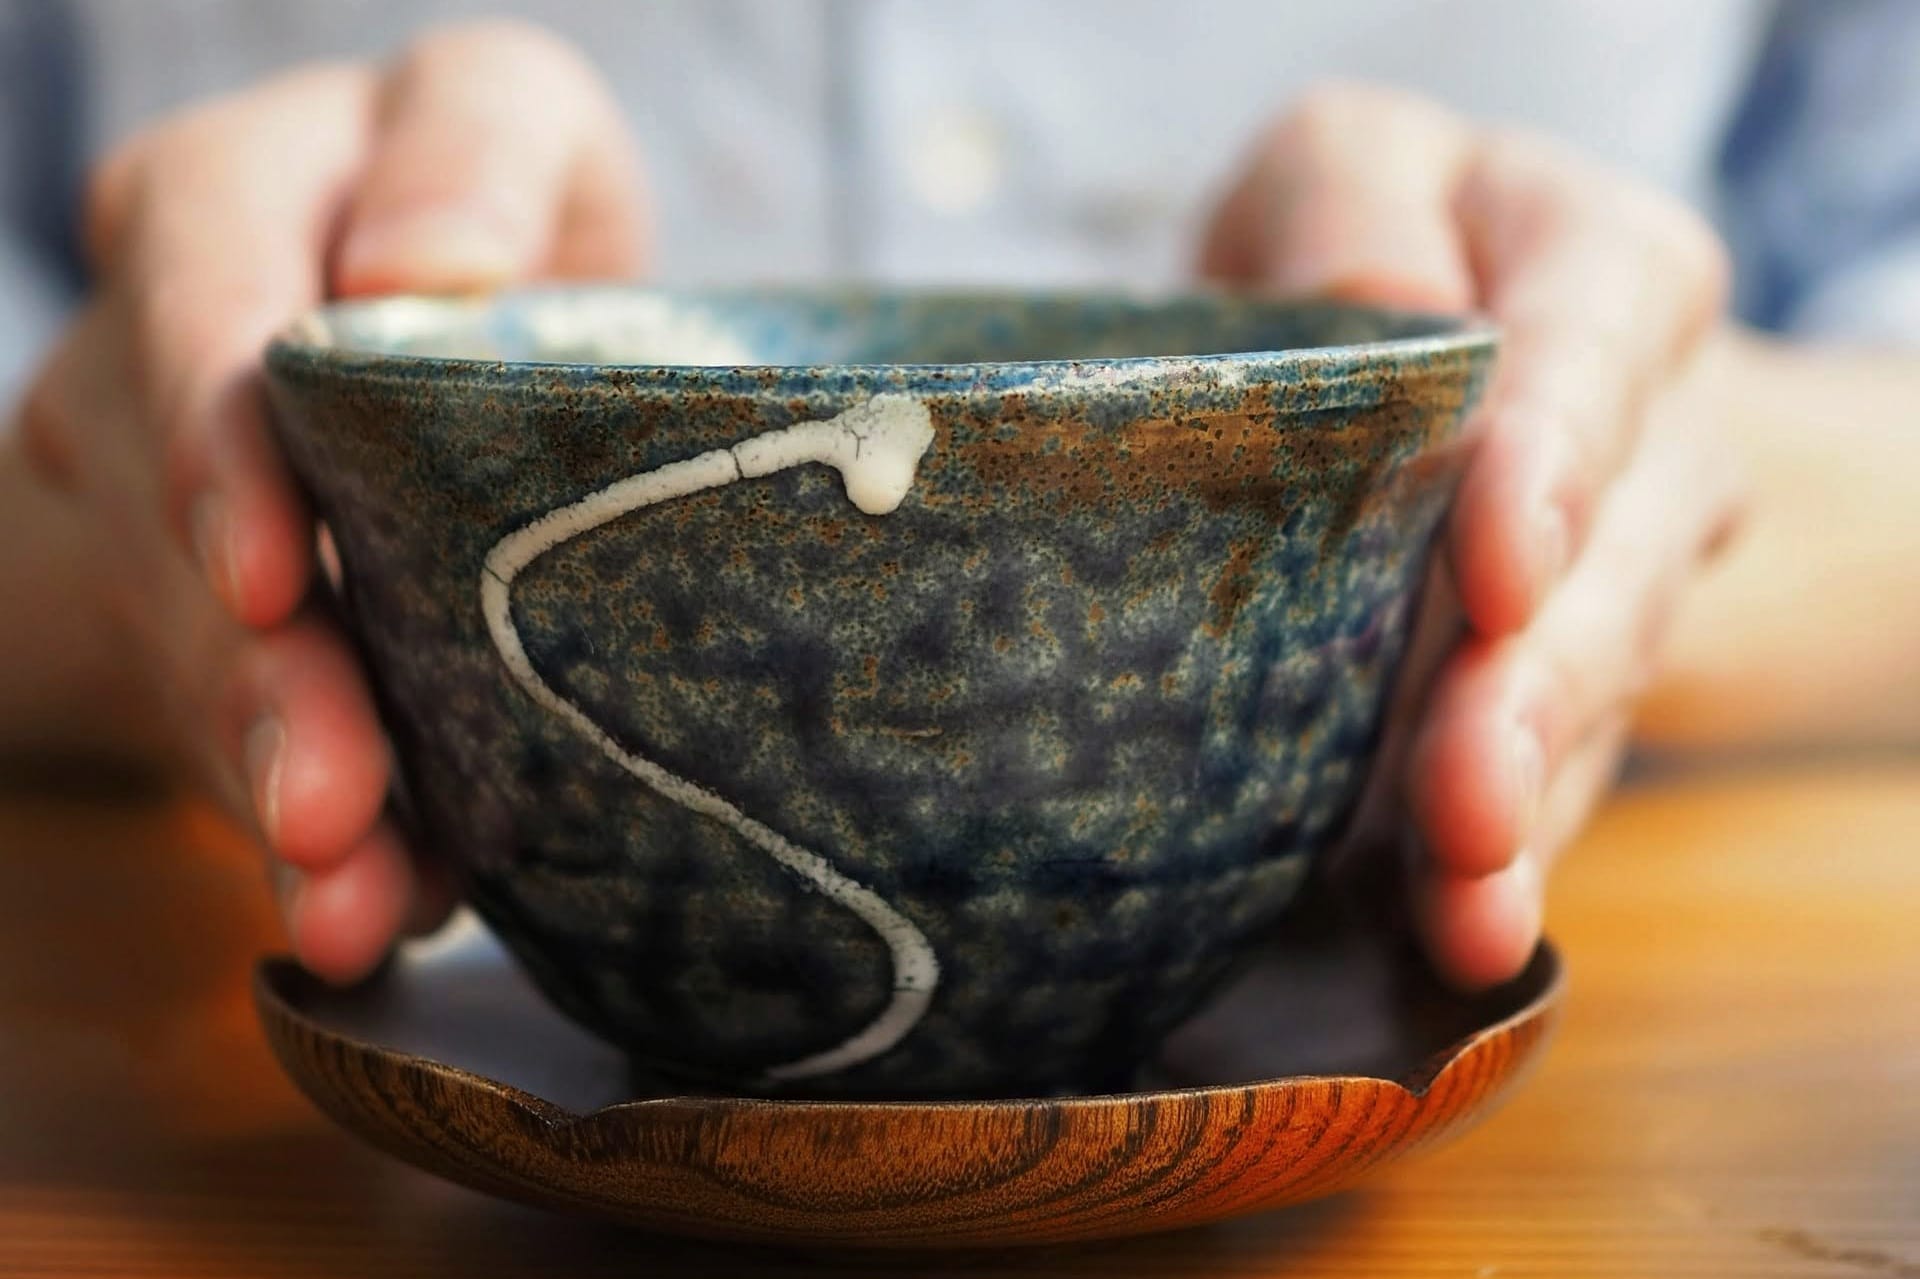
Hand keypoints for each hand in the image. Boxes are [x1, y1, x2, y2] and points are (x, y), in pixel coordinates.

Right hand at [17, 21, 647, 982]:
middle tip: (329, 799)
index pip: (198, 294)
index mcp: (230, 196)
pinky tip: (369, 909)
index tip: (276, 575)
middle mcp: (156, 356)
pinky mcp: (211, 617)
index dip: (222, 443)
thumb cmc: (506, 212)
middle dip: (264, 676)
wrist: (439, 332)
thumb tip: (430, 266)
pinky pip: (248, 725)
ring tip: (352, 893)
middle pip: (184, 522)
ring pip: (205, 655)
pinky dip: (319, 828)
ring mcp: (164, 499)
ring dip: (280, 782)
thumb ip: (478, 155)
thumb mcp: (516, 130)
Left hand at [1200, 84, 1742, 987]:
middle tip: (1467, 801)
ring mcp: (1616, 583)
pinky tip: (1454, 933)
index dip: (1550, 468)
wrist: (1420, 360)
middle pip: (1610, 570)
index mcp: (1606, 275)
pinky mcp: (1557, 691)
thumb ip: (1352, 209)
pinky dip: (1495, 859)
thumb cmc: (1353, 249)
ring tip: (1465, 908)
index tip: (1495, 573)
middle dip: (1534, 691)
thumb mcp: (1339, 167)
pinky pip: (1548, 778)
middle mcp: (1646, 442)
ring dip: (1523, 810)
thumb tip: (1379, 309)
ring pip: (1589, 702)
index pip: (1595, 358)